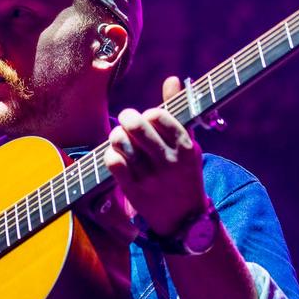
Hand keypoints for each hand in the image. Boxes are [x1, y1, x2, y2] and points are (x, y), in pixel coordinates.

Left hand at [102, 76, 206, 235]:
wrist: (185, 219)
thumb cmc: (184, 173)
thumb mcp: (188, 142)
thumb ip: (178, 110)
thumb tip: (172, 79)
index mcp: (185, 146)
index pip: (159, 115)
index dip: (149, 113)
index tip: (149, 118)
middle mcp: (169, 161)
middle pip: (137, 126)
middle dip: (127, 118)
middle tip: (127, 120)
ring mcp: (151, 177)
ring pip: (122, 143)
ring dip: (116, 135)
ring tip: (120, 137)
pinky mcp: (134, 191)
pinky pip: (113, 164)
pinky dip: (110, 155)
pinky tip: (115, 155)